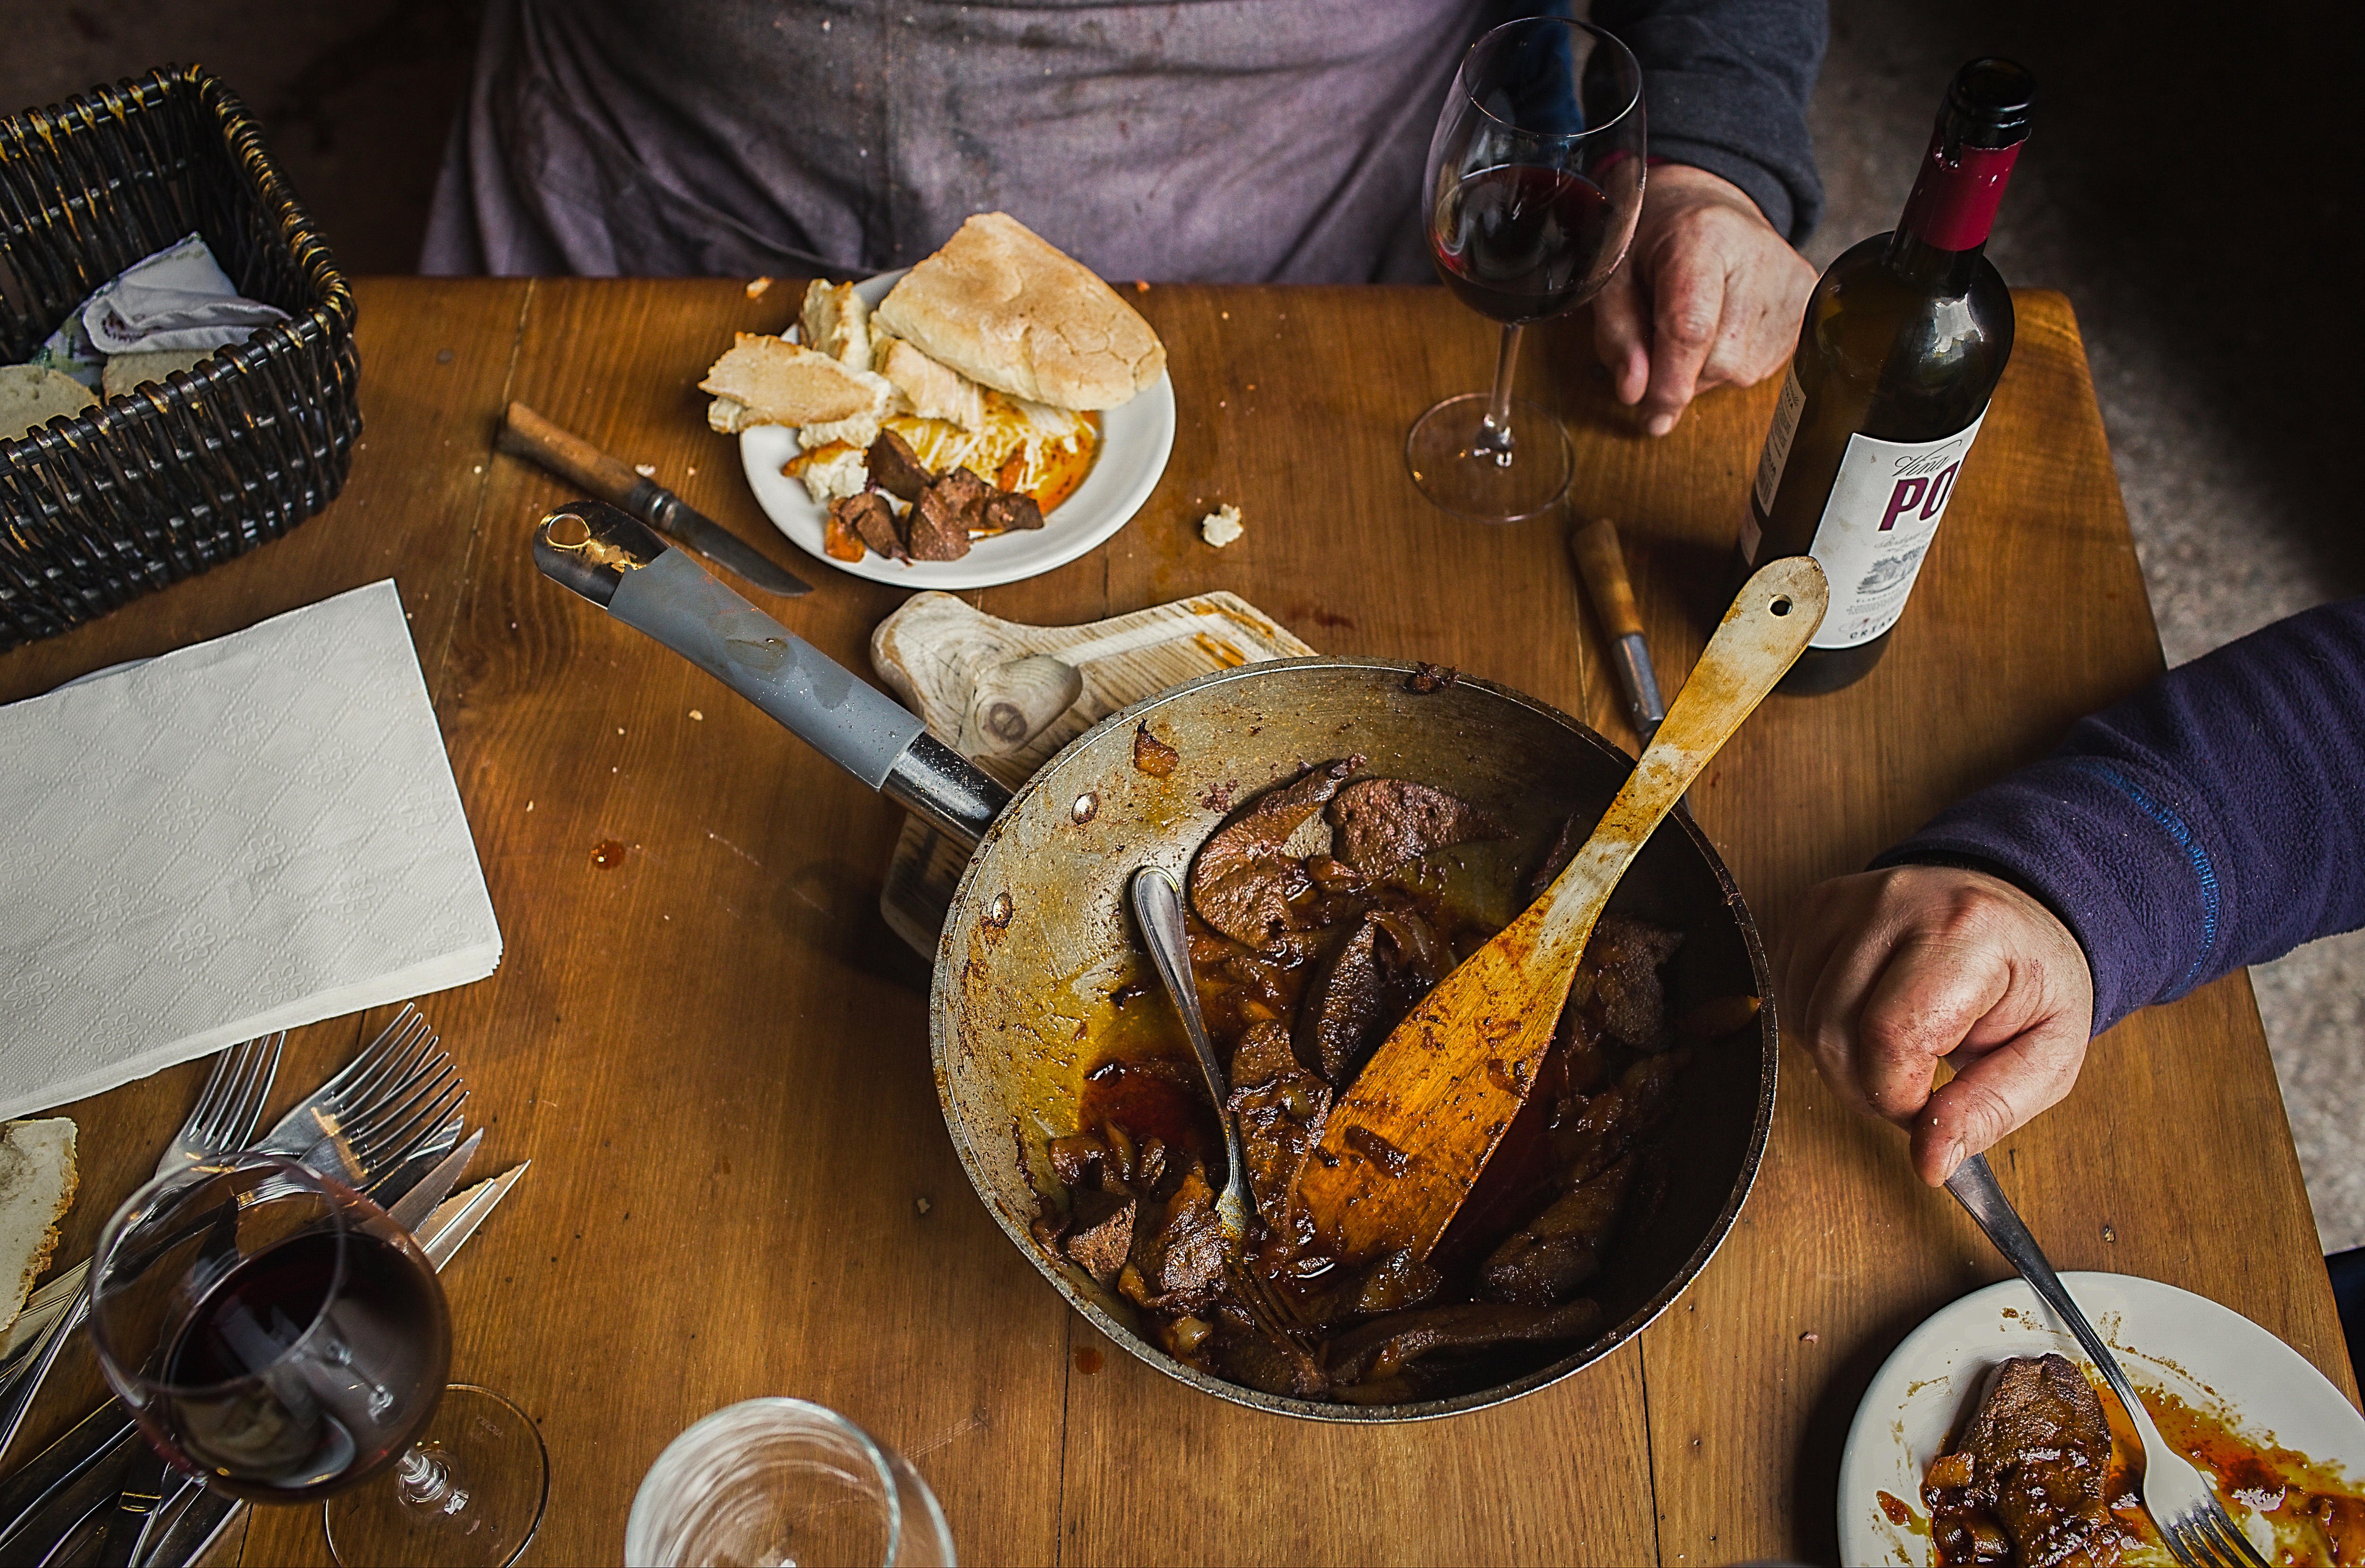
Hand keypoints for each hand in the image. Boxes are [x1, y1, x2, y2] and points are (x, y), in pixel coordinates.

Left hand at [1593, 163, 1817, 436]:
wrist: (1708, 208)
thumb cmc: (1656, 244)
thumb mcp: (1615, 280)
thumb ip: (1618, 336)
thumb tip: (1635, 394)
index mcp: (1702, 238)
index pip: (1692, 329)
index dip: (1670, 383)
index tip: (1652, 416)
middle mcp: (1758, 255)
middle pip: (1719, 361)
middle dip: (1683, 374)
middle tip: (1664, 340)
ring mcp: (1791, 280)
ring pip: (1743, 371)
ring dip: (1707, 370)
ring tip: (1697, 325)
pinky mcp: (1810, 300)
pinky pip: (1766, 366)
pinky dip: (1734, 363)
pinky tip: (1724, 327)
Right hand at [1777, 865, 2095, 1184]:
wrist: (2013, 912)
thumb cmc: (2033, 979)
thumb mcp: (2046, 1057)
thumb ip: (1989, 1110)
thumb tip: (1929, 1160)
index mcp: (1965, 934)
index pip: (1889, 1036)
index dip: (1896, 1096)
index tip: (1926, 1107)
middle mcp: (1897, 904)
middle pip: (1834, 1030)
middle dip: (1866, 1087)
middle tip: (1911, 1087)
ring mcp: (1847, 900)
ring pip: (1803, 1017)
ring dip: (1839, 1058)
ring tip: (1892, 1051)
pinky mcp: (1814, 906)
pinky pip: (1786, 989)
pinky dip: (1816, 1026)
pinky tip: (1861, 1022)